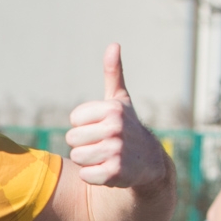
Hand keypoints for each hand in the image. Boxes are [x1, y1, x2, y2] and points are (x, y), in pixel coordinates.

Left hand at [66, 45, 170, 187]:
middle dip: (84, 144)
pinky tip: (108, 170)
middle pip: (72, 139)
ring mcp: (116, 150)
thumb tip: (114, 44)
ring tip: (106, 156)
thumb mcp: (120, 100)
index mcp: (112, 109)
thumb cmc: (127, 127)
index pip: (74, 120)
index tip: (101, 127)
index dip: (84, 126)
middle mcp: (115, 128)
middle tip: (103, 144)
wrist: (149, 161)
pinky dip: (93, 176)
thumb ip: (113, 73)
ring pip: (77, 157)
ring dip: (88, 160)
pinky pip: (85, 175)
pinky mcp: (115, 173)